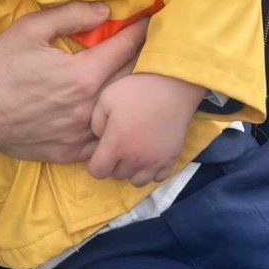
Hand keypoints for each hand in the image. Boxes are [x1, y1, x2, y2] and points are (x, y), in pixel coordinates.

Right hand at [0, 1, 146, 162]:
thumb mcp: (30, 29)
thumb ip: (71, 16)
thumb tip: (106, 9)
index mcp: (80, 75)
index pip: (126, 48)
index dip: (143, 30)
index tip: (155, 19)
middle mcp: (86, 108)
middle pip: (132, 81)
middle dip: (147, 60)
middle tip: (157, 45)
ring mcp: (80, 135)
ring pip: (122, 115)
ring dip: (134, 96)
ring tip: (144, 80)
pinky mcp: (70, 153)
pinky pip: (105, 140)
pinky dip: (115, 126)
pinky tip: (119, 114)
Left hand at [87, 73, 204, 185]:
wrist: (173, 87)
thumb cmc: (137, 90)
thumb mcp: (106, 98)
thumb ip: (96, 123)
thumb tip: (100, 138)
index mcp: (115, 146)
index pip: (97, 172)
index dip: (96, 163)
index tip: (101, 151)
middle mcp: (134, 160)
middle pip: (116, 176)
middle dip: (114, 164)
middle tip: (120, 144)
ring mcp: (154, 162)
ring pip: (136, 181)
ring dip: (132, 170)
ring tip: (134, 152)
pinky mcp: (171, 161)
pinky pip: (157, 178)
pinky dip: (151, 171)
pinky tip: (149, 155)